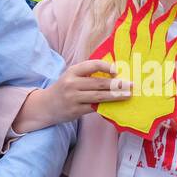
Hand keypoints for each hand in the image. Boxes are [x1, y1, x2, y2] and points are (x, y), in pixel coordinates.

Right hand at [13, 59, 131, 132]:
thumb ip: (88, 73)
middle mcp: (72, 83)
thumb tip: (113, 73)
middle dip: (117, 84)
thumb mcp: (72, 76)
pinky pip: (94, 108)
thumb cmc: (64, 88)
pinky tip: (115, 106)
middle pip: (99, 83)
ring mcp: (73, 98)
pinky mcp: (75, 110)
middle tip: (131, 84)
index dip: (106, 67)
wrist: (46, 105)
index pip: (92, 65)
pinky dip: (106, 106)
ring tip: (127, 95)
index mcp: (73, 71)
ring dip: (115, 96)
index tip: (118, 71)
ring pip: (99, 97)